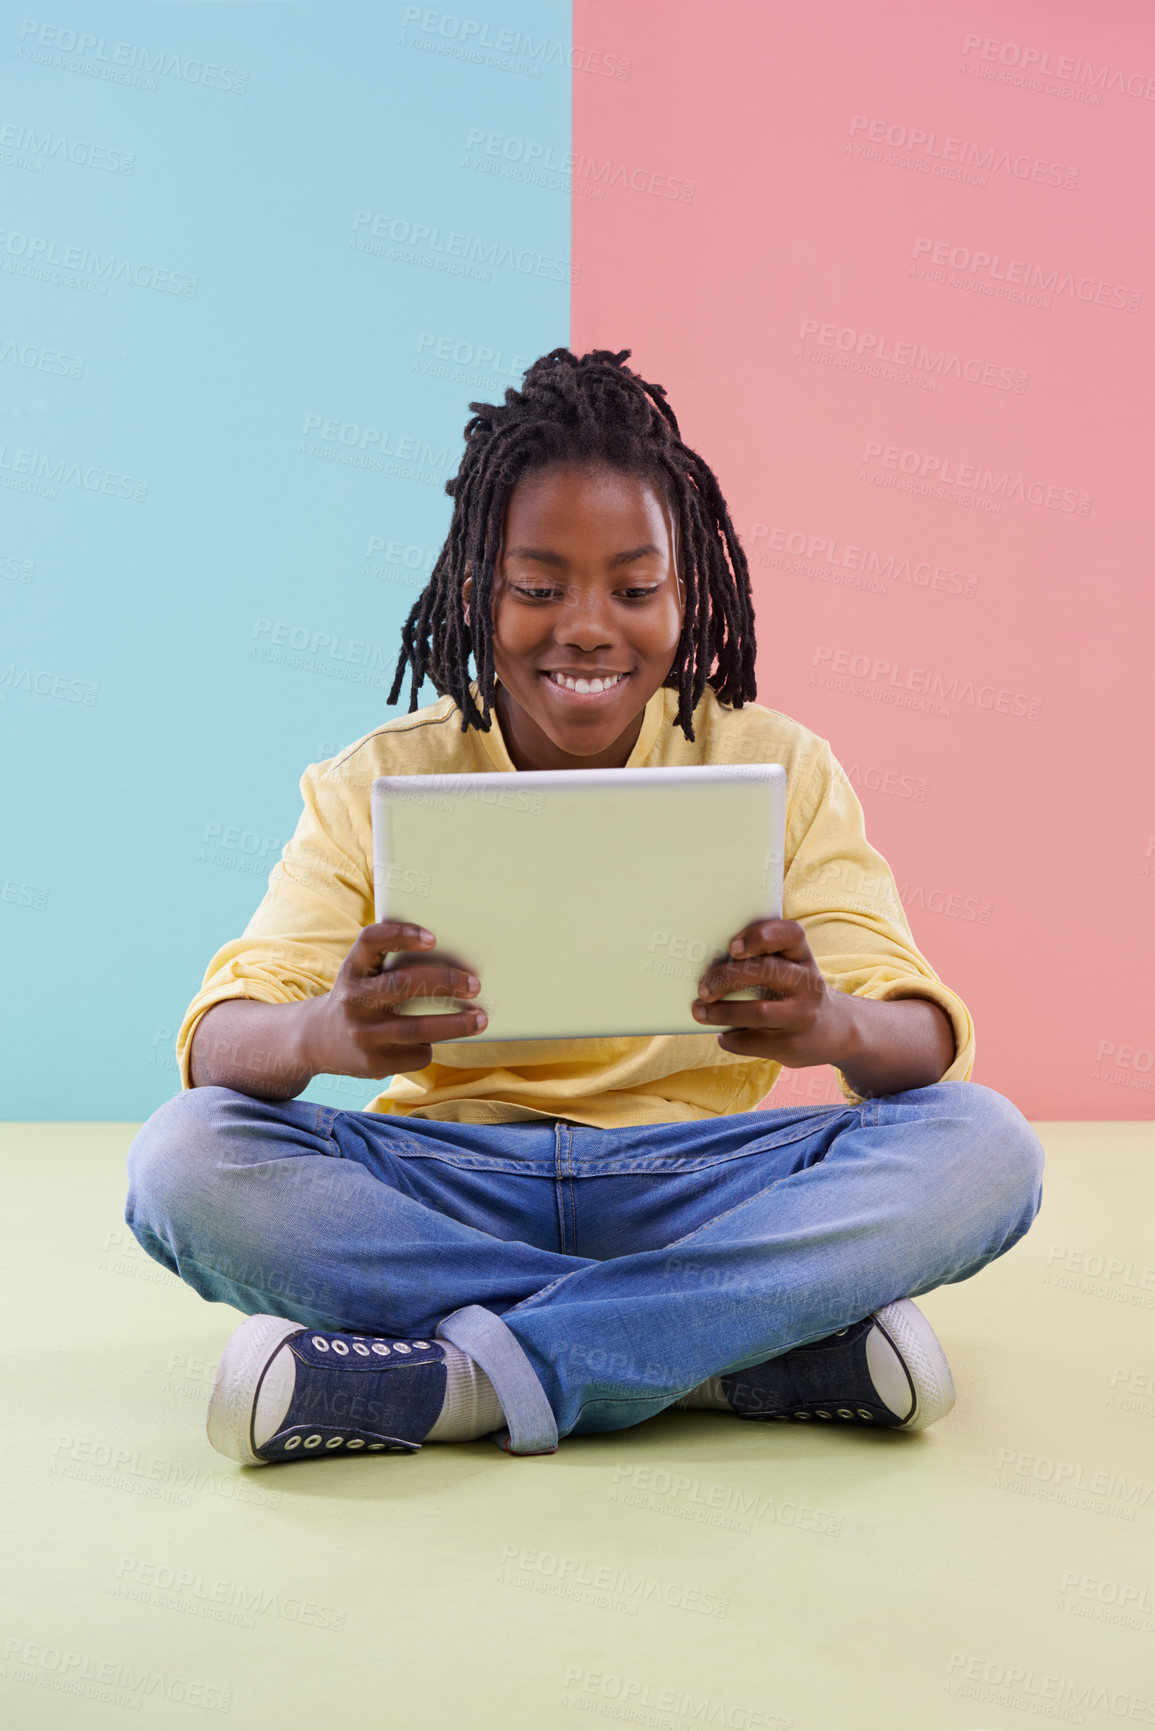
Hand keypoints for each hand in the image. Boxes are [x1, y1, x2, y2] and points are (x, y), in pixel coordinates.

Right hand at [305, 921, 486, 1078]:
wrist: (316, 1040)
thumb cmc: (358, 998)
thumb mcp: (362, 975)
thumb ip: (391, 963)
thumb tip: (455, 964)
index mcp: (353, 969)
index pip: (370, 941)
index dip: (400, 935)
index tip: (433, 938)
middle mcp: (353, 1000)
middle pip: (403, 985)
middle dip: (445, 982)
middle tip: (474, 984)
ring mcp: (362, 1034)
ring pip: (417, 1029)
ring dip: (456, 1024)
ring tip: (480, 1019)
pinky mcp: (372, 1063)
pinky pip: (416, 1054)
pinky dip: (430, 1047)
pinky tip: (432, 1042)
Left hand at [690, 918, 852, 1067]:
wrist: (832, 1032)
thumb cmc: (793, 992)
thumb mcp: (790, 968)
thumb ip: (760, 960)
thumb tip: (704, 965)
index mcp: (801, 956)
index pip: (790, 934)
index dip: (760, 937)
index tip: (732, 946)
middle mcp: (807, 983)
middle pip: (767, 972)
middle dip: (727, 978)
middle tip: (703, 987)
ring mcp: (802, 1016)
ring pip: (759, 1012)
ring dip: (722, 1012)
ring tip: (699, 1011)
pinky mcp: (793, 1045)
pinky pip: (753, 1042)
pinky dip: (730, 1039)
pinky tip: (723, 1035)